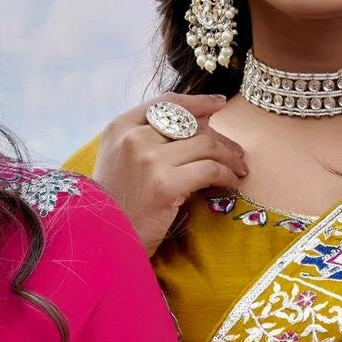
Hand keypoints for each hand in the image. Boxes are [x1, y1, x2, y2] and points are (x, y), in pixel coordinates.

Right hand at [89, 98, 247, 254]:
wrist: (102, 239)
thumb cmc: (115, 203)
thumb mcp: (120, 160)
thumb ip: (148, 139)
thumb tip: (200, 122)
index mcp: (119, 127)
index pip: (167, 103)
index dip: (197, 102)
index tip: (219, 104)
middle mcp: (133, 138)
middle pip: (191, 124)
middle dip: (221, 138)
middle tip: (237, 152)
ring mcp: (149, 160)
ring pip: (206, 145)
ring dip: (229, 156)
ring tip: (239, 168)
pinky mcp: (165, 185)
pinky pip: (210, 170)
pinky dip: (227, 175)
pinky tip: (232, 182)